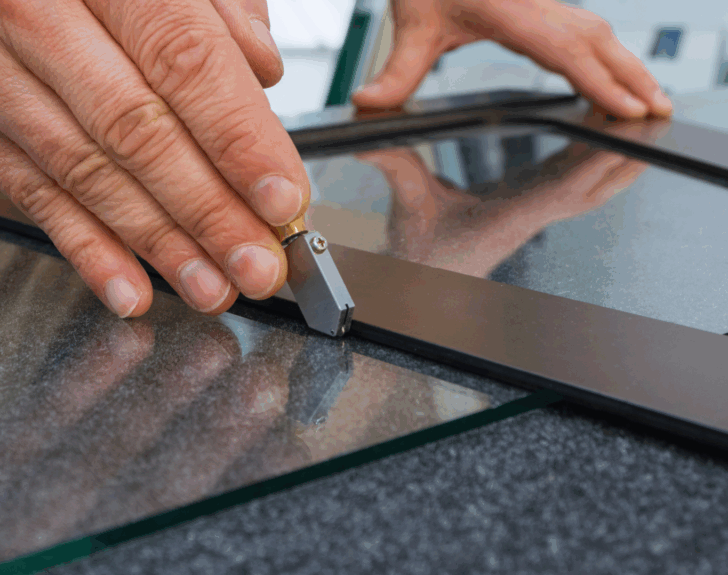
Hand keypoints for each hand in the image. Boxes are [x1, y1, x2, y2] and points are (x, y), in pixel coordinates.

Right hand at [0, 0, 305, 317]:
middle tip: (257, 265)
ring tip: (209, 285)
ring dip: (155, 241)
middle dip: (207, 211)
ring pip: (83, 171)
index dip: (238, 138)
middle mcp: (22, 6)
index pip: (181, 58)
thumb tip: (260, 74)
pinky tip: (126, 285)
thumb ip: (206, 1)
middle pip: (134, 129)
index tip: (281, 200)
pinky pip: (27, 189)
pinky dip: (82, 245)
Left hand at [353, 0, 672, 118]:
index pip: (564, 50)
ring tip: (650, 97)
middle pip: (597, 39)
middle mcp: (533, 3)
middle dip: (630, 76)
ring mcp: (540, 2)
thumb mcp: (409, 22)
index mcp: (509, 10)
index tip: (627, 108)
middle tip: (658, 111)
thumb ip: (396, 70)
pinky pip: (582, 28)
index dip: (599, 81)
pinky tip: (610, 72)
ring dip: (625, 63)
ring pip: (595, 30)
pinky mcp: (537, 4)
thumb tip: (368, 104)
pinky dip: (604, 52)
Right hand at [357, 138, 646, 276]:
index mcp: (504, 216)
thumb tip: (368, 139)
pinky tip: (593, 146)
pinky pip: (568, 192)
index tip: (612, 136)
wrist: (418, 296)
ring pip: (585, 194)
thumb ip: (393, 165)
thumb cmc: (417, 259)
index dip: (590, 163)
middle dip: (620, 162)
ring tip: (629, 130)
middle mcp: (524, 220)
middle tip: (643, 128)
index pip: (559, 188)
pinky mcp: (522, 216)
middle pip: (590, 192)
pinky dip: (588, 168)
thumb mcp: (404, 205)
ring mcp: (527, 220)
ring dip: (612, 166)